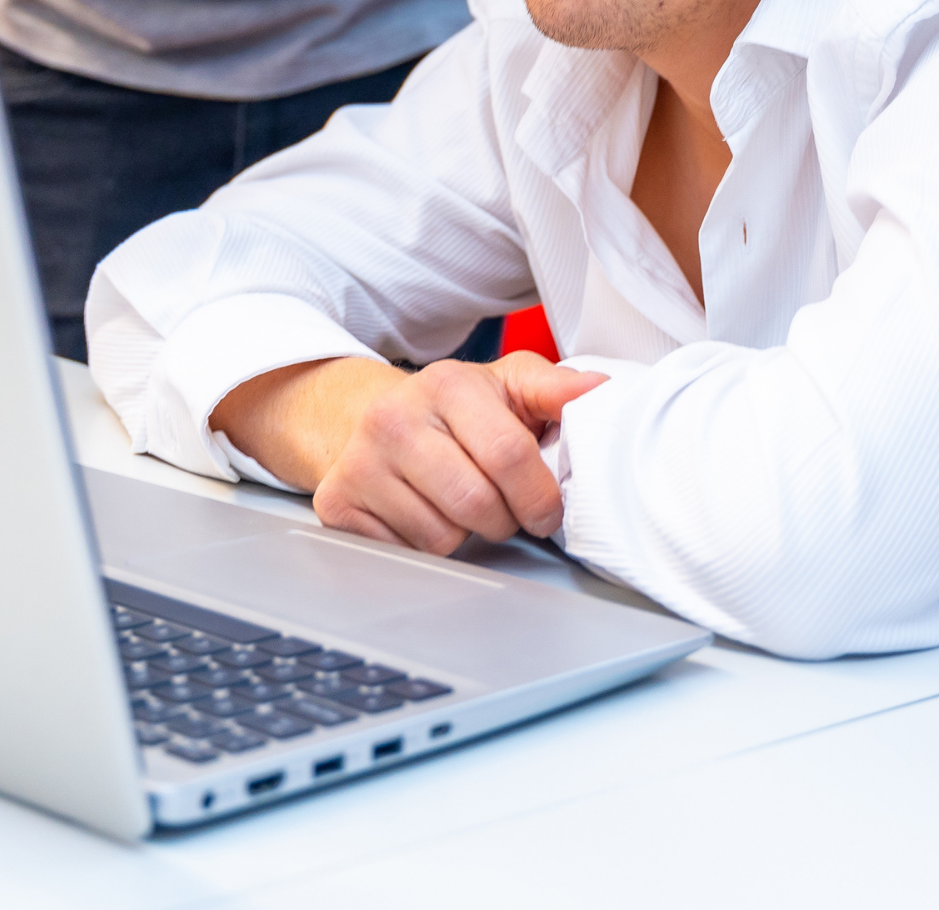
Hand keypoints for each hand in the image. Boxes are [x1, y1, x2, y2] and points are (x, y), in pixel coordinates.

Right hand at [312, 352, 604, 554]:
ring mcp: (360, 461)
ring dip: (463, 535)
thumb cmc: (454, 409)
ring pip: (441, 537)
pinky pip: (404, 554)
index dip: (539, 496)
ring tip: (457, 504)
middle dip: (503, 519)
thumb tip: (601, 391)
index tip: (545, 510)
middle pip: (476, 504)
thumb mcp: (506, 385)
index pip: (509, 454)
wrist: (373, 418)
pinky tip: (422, 514)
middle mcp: (394, 418)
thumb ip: (555, 390)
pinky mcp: (337, 502)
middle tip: (500, 507)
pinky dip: (423, 546)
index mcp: (445, 384)